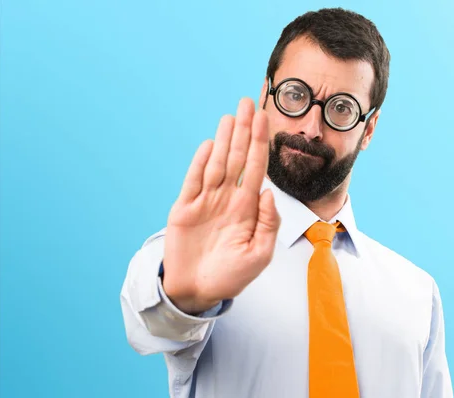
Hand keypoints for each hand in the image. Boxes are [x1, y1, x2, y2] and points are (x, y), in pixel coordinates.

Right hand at [162, 98, 280, 313]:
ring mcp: (205, 201)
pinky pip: (193, 180)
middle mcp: (227, 199)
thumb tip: (269, 193)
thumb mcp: (259, 255)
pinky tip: (209, 145)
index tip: (265, 119)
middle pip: (238, 158)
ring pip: (217, 164)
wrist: (197, 291)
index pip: (257, 168)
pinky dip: (200, 162)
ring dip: (224, 140)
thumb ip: (268, 224)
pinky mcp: (184, 208)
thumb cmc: (231, 276)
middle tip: (248, 103)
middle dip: (244, 131)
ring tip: (231, 116)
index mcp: (247, 208)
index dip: (260, 143)